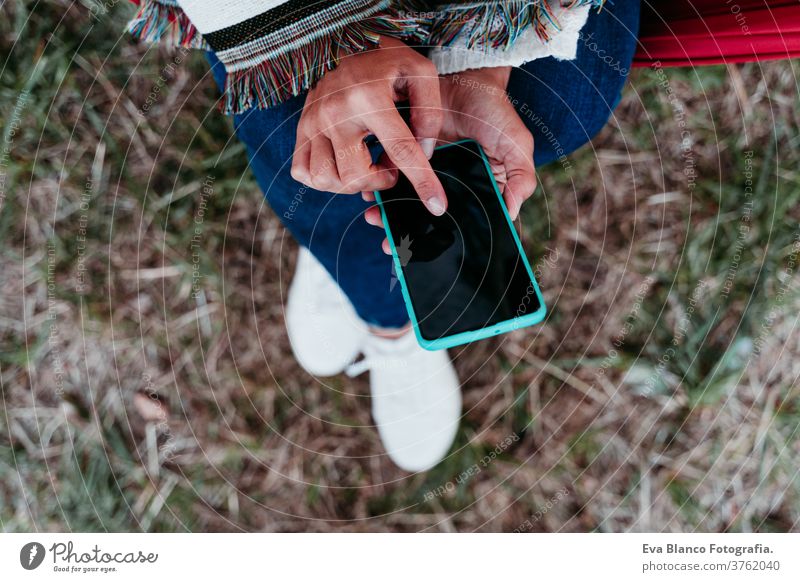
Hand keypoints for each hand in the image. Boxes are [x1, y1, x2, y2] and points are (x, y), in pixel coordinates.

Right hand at [291, 36, 446, 214]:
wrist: (343, 39)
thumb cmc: (385, 58)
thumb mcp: (419, 72)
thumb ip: (429, 111)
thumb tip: (425, 151)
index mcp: (369, 98)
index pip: (401, 150)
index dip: (422, 182)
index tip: (436, 206)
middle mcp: (335, 113)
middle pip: (356, 175)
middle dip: (380, 180)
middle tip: (390, 162)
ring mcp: (313, 122)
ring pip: (327, 180)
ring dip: (353, 182)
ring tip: (368, 162)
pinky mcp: (301, 129)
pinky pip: (304, 172)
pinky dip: (324, 179)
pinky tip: (344, 164)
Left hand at [364, 66, 535, 253]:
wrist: (463, 72)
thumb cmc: (493, 108)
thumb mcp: (515, 141)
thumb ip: (520, 175)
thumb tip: (513, 212)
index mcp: (474, 188)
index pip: (459, 222)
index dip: (441, 242)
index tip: (421, 255)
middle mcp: (446, 184)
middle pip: (425, 216)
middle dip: (405, 232)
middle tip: (389, 244)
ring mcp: (422, 169)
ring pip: (403, 199)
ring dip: (387, 211)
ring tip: (374, 217)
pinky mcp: (401, 150)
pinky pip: (387, 172)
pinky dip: (377, 183)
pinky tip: (368, 191)